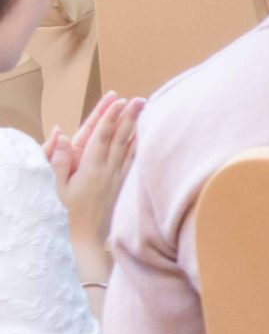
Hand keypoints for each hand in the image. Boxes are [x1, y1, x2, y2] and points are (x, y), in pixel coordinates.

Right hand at [46, 93, 139, 280]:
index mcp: (90, 167)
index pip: (102, 136)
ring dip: (136, 126)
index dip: (110, 117)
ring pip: (128, 145)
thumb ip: (60, 160)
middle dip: (128, 116)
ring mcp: (117, 175)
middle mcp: (107, 168)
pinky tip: (144, 135)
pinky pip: (132, 159)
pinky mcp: (122, 182)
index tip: (118, 100)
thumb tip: (62, 134)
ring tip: (145, 109)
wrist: (88, 235)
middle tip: (138, 98)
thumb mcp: (58, 187)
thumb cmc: (68, 210)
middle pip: (119, 137)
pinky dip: (138, 144)